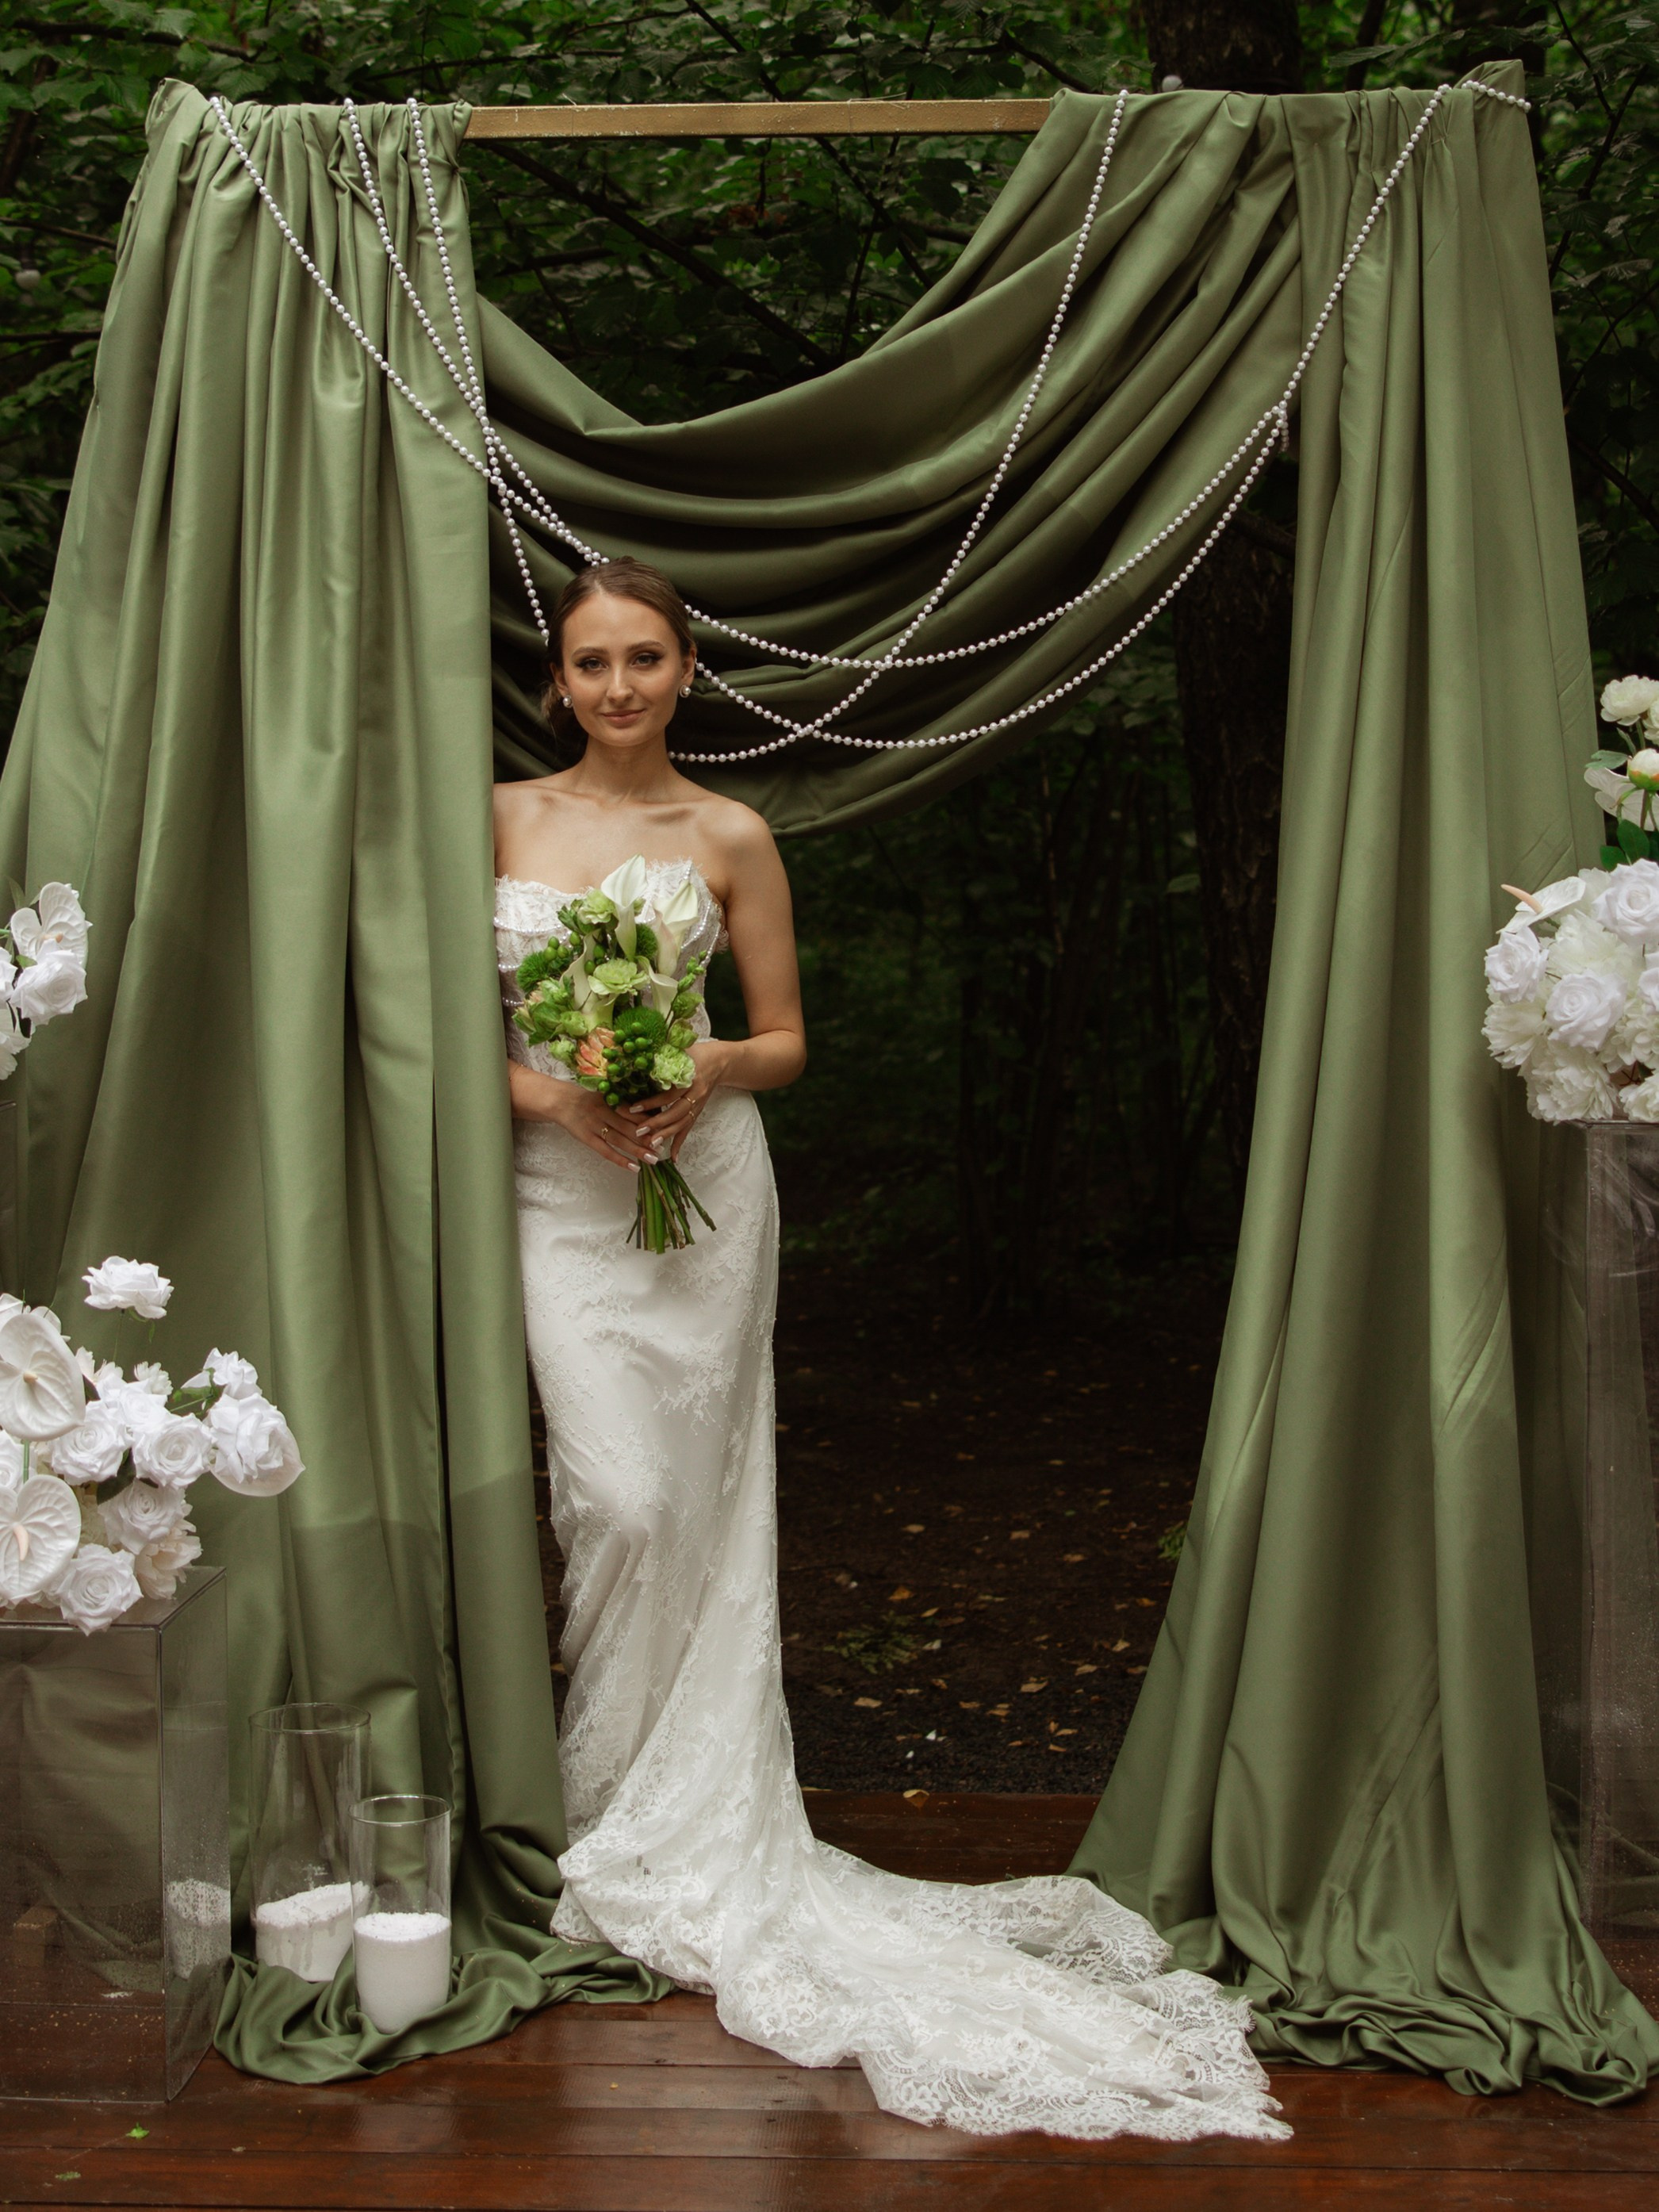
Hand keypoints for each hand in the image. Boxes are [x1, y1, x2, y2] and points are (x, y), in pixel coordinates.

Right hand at [511, 1064, 656, 1169]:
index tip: (665, 1128)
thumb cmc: (588, 1099)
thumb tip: (650, 1112)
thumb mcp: (606, 1094)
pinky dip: (619, 1159)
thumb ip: (624, 1102)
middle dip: (647, 1137)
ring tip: (653, 1159)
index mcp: (611, 1098)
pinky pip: (604, 1151)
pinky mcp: (586, 1137)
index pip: (634, 1110)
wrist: (560, 1101)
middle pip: (629, 1126)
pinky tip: (633, 1167)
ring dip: (637, 1150)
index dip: (649, 1120)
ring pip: (619, 1139)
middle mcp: (604, 1110)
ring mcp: (594, 1125)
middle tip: (663, 1147)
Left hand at [625, 1040, 726, 1160]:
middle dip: (657, 1123)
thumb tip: (637, 1059)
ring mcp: (698, 1105)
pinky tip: (672, 1157)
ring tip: (651, 1145)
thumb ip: (662, 1057)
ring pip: (682, 1123)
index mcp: (690, 1077)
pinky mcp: (698, 1112)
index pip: (669, 1094)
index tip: (633, 1107)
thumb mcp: (680, 1050)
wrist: (720, 1061)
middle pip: (676, 1112)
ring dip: (667, 1135)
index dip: (652, 1102)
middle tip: (638, 1131)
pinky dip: (680, 1143)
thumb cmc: (696, 1053)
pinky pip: (688, 1129)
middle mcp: (696, 1094)